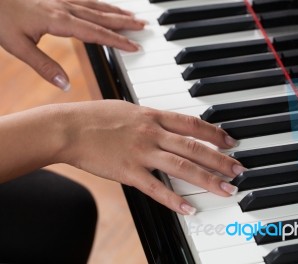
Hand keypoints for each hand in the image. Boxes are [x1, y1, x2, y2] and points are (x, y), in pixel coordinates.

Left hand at [0, 0, 143, 89]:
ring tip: (132, 16)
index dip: (117, 40)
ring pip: (96, 5)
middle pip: (102, 16)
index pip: (96, 33)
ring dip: (116, 11)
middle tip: (144, 26)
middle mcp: (64, 7)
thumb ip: (43, 66)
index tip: (135, 46)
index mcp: (59, 21)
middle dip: (124, 22)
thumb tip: (64, 85)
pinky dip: (101, 3)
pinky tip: (106, 6)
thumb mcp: (17, 46)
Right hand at [59, 101, 244, 214]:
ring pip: (182, 168)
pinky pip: (156, 188)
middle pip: (194, 148)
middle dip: (220, 159)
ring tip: (227, 189)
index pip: (192, 124)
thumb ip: (151, 116)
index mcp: (153, 116)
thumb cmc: (96, 116)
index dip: (214, 132)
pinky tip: (189, 209)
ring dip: (208, 179)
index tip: (230, 141)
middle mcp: (152, 133)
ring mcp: (142, 153)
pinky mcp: (129, 172)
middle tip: (239, 170)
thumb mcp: (128, 108)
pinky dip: (174, 200)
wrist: (69, 128)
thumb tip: (168, 122)